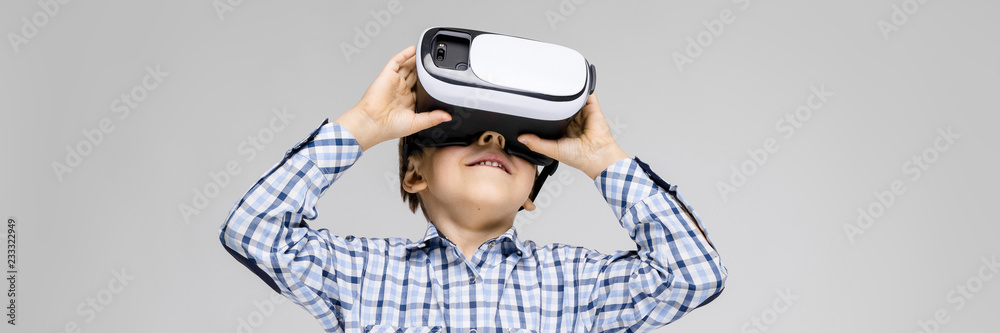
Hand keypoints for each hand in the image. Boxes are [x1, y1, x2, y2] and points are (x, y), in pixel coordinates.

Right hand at [335, 46, 451, 150]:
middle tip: (434, 62)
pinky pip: (397, 61)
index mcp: (408, 102)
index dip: (430, 83)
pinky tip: (413, 49)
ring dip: (416, 60)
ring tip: (426, 53)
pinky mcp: (387, 75)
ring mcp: (394, 82)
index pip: (422, 89)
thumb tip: (447, 117)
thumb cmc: (389, 127)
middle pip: (415, 75)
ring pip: (407, 66)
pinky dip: (404, 54)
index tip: (440, 78)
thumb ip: (433, 118)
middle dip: (423, 69)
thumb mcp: (417, 123)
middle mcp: (401, 91)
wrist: (372, 122)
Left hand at [517, 93, 628, 179]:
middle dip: (555, 99)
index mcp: (563, 131)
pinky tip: (578, 82)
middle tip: (545, 92)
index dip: (544, 112)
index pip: (551, 117)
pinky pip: (588, 94)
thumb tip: (521, 138)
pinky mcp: (592, 108)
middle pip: (561, 106)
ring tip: (560, 84)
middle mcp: (573, 122)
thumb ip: (536, 143)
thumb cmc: (579, 157)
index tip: (534, 105)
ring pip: (573, 98)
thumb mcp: (552, 149)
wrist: (596, 155)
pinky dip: (584, 88)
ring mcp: (583, 114)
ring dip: (568, 92)